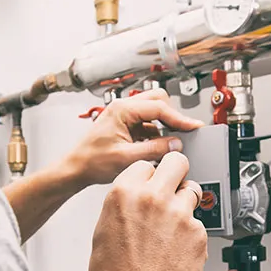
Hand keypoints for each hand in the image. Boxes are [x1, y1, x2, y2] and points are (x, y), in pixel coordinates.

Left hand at [64, 89, 204, 187]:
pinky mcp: (125, 126)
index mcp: (122, 110)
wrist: (76, 169)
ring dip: (164, 125)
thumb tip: (175, 144)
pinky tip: (157, 147)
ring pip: (153, 112)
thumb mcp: (127, 158)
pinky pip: (147, 124)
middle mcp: (123, 108)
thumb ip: (154, 150)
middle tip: (183, 132)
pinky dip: (156, 133)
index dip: (179, 118)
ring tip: (170, 143)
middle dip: (172, 116)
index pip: (159, 108)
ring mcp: (124, 116)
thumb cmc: (92, 161)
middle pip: (158, 101)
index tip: (193, 127)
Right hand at [88, 152, 206, 270]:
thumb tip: (135, 199)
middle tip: (173, 186)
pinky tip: (177, 250)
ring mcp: (180, 214)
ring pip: (193, 191)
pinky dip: (190, 234)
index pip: (146, 165)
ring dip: (186, 203)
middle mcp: (154, 198)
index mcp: (125, 193)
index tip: (151, 184)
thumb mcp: (103, 232)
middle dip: (176, 172)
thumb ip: (123, 207)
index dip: (149, 176)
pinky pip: (198, 223)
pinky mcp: (198, 233)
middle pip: (177, 162)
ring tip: (173, 225)